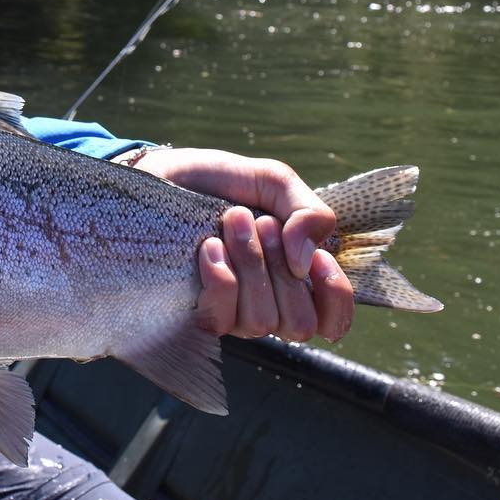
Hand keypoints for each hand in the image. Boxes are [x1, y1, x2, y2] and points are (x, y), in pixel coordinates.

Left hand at [117, 147, 353, 342]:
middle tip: (261, 222)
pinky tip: (208, 247)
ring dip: (250, 263)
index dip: (335, 298)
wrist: (163, 176)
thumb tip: (308, 261)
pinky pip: (221, 317)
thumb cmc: (221, 183)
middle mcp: (267, 304)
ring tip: (230, 221)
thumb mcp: (273, 182)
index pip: (334, 320)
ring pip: (262, 320)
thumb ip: (309, 212)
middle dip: (282, 268)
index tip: (318, 260)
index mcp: (296, 277)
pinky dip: (221, 278)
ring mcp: (231, 313)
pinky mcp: (195, 313)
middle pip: (299, 324)